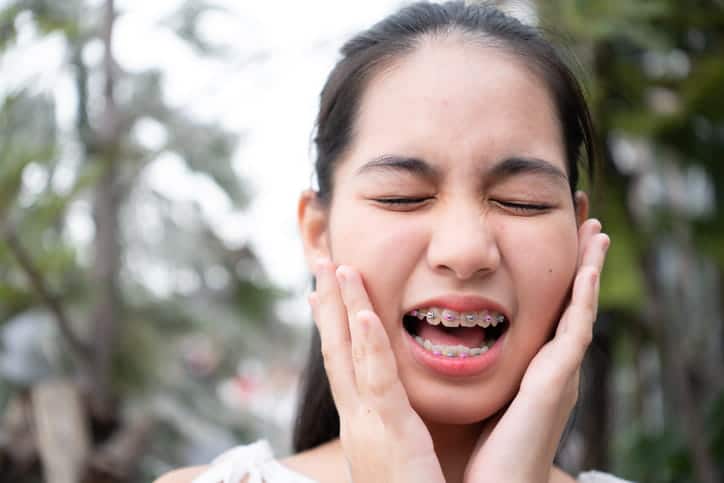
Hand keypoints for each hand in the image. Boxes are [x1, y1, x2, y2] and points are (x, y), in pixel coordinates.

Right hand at [309, 259, 444, 482]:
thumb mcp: (399, 455)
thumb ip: (394, 427)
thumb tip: (393, 408)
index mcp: (363, 423)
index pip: (343, 363)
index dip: (332, 323)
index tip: (321, 290)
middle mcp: (357, 420)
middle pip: (335, 350)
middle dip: (326, 304)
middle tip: (320, 261)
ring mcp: (368, 426)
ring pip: (348, 355)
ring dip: (341, 308)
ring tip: (336, 266)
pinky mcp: (390, 435)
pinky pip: (376, 382)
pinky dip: (366, 345)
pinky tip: (361, 313)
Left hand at [464, 219, 610, 482]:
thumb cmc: (480, 446)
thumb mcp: (476, 391)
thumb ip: (469, 363)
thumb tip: (440, 335)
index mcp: (531, 364)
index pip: (546, 306)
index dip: (555, 272)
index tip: (548, 232)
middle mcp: (550, 364)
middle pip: (569, 301)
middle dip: (577, 260)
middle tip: (585, 217)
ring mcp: (559, 372)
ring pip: (579, 308)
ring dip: (589, 268)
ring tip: (596, 230)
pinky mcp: (557, 382)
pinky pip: (576, 332)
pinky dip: (584, 299)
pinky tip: (587, 269)